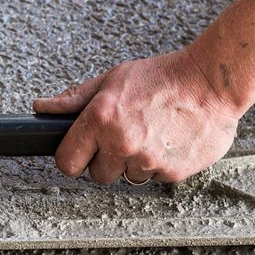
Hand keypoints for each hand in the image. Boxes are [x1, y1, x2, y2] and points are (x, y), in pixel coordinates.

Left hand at [33, 50, 242, 183]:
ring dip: (134, 161)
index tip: (81, 151)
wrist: (211, 82)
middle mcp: (121, 143)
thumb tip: (43, 108)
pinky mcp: (171, 173)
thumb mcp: (112, 79)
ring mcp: (147, 161)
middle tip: (123, 135)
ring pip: (127, 177)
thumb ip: (75, 99)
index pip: (66, 162)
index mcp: (100, 119)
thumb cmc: (162, 77)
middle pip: (97, 175)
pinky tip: (167, 139)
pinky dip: (158, 163)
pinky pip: (154, 177)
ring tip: (150, 133)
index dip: (73, 157)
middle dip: (105, 160)